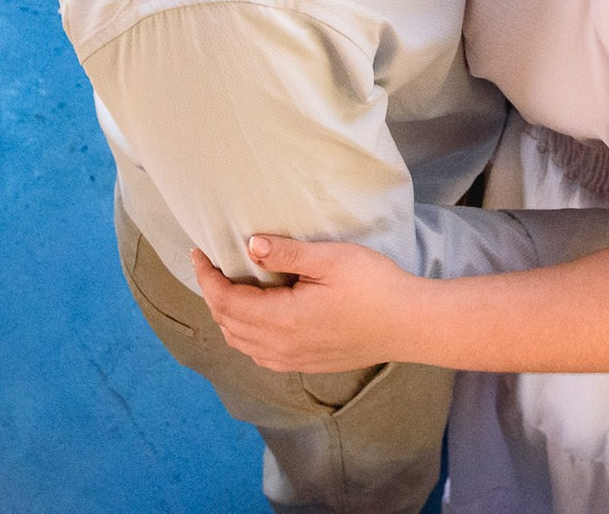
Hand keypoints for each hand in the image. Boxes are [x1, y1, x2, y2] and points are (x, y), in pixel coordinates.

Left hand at [191, 236, 422, 372]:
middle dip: (213, 294)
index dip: (207, 277)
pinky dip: (245, 334)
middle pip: (228, 324)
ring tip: (228, 286)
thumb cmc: (375, 287)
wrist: (409, 325)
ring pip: (242, 343)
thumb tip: (250, 245)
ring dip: (227, 316)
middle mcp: (281, 347)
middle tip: (211, 265)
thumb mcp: (330, 259)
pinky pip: (260, 354)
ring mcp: (294, 360)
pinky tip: (255, 316)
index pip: (226, 302)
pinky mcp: (307, 364)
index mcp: (282, 320)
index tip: (199, 253)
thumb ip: (287, 252)